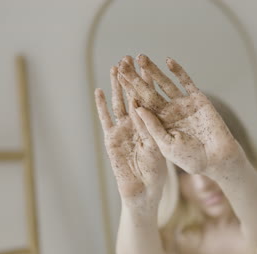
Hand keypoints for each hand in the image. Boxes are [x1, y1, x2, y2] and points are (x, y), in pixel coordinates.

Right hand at [95, 56, 166, 208]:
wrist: (142, 192)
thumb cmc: (156, 173)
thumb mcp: (157, 148)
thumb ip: (150, 128)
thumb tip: (142, 106)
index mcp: (151, 125)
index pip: (149, 98)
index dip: (147, 82)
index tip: (147, 65)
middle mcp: (137, 124)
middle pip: (133, 96)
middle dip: (130, 78)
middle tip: (128, 58)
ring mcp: (123, 130)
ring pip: (119, 103)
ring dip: (116, 86)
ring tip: (114, 68)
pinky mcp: (111, 139)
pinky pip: (106, 119)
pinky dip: (102, 106)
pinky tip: (99, 91)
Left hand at [117, 54, 245, 177]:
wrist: (217, 159)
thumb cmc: (191, 158)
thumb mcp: (166, 144)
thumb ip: (152, 126)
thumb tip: (137, 107)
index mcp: (159, 124)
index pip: (140, 104)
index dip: (129, 90)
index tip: (118, 77)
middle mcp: (169, 112)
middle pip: (149, 91)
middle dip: (136, 77)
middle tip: (123, 63)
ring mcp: (183, 105)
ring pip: (165, 84)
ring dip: (153, 71)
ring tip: (140, 57)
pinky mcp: (198, 100)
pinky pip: (187, 83)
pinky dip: (179, 72)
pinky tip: (168, 61)